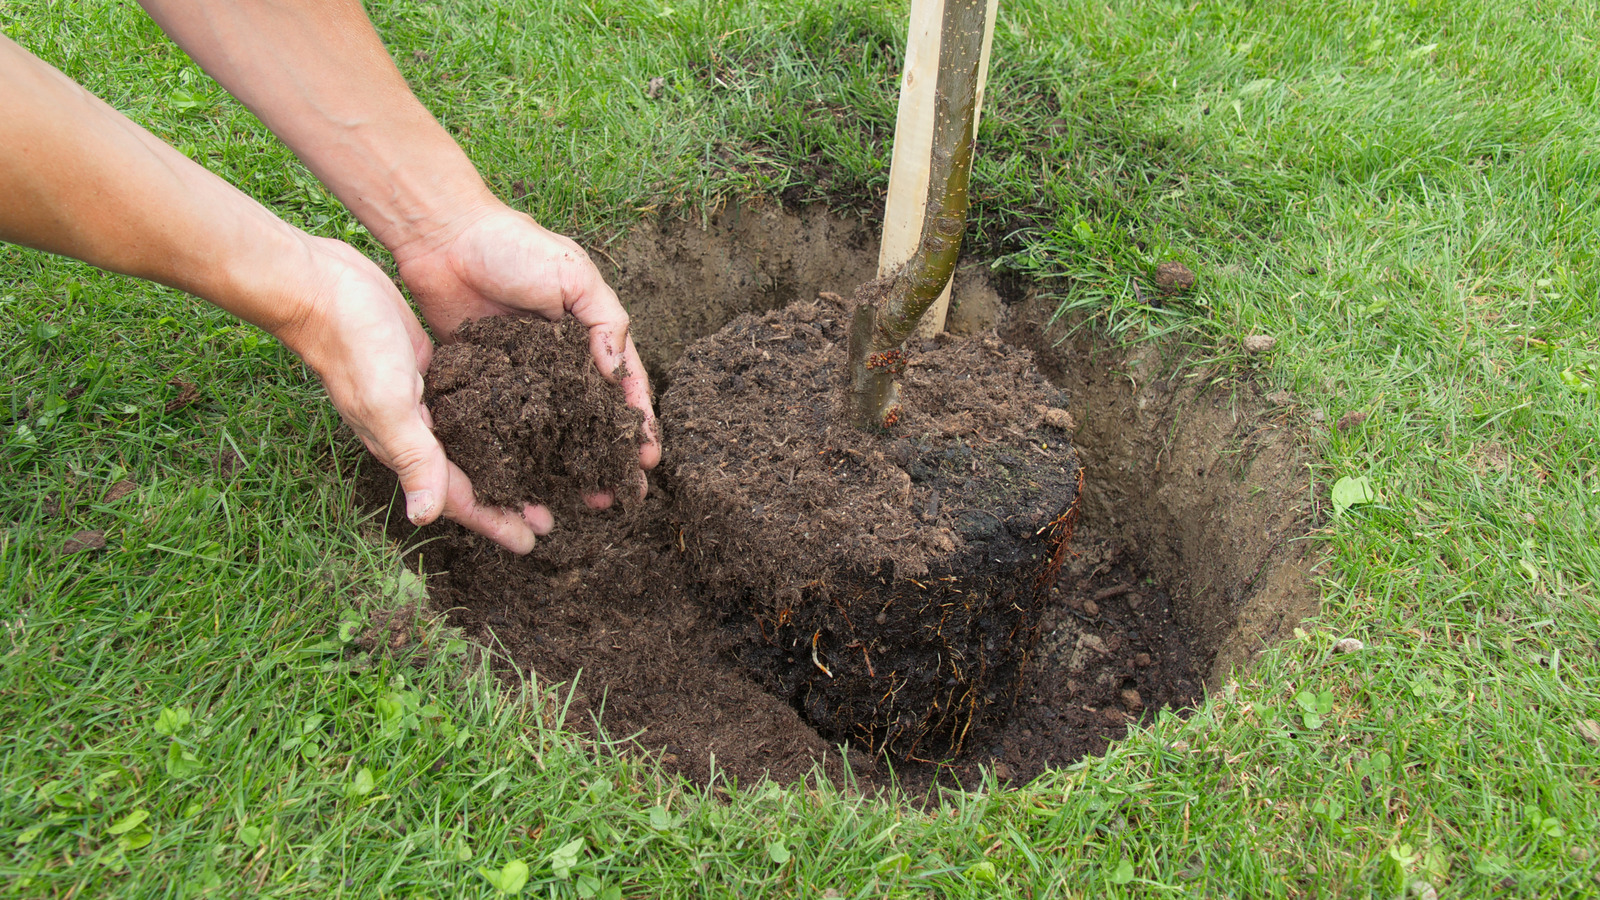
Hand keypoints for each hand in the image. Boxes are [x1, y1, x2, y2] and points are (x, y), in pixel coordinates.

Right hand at [279, 235, 550, 552]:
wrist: (320, 287)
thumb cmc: (352, 346)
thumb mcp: (388, 404)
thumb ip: (412, 457)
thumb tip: (424, 518)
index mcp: (405, 447)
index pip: (457, 498)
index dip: (494, 522)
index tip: (531, 543)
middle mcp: (415, 432)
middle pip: (470, 477)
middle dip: (507, 499)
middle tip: (550, 515)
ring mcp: (421, 402)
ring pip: (470, 444)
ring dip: (504, 461)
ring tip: (541, 471)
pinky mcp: (428, 370)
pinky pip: (466, 405)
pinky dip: (492, 419)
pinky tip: (518, 416)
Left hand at [391, 203, 660, 506]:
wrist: (442, 236)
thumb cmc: (513, 246)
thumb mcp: (574, 275)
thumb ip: (603, 321)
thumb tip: (618, 372)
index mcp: (588, 335)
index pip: (623, 386)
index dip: (638, 423)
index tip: (647, 460)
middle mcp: (558, 362)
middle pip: (589, 420)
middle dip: (606, 457)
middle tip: (619, 495)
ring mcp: (520, 377)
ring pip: (549, 431)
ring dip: (564, 465)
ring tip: (578, 500)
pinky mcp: (481, 383)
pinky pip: (501, 424)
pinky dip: (514, 453)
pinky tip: (524, 481)